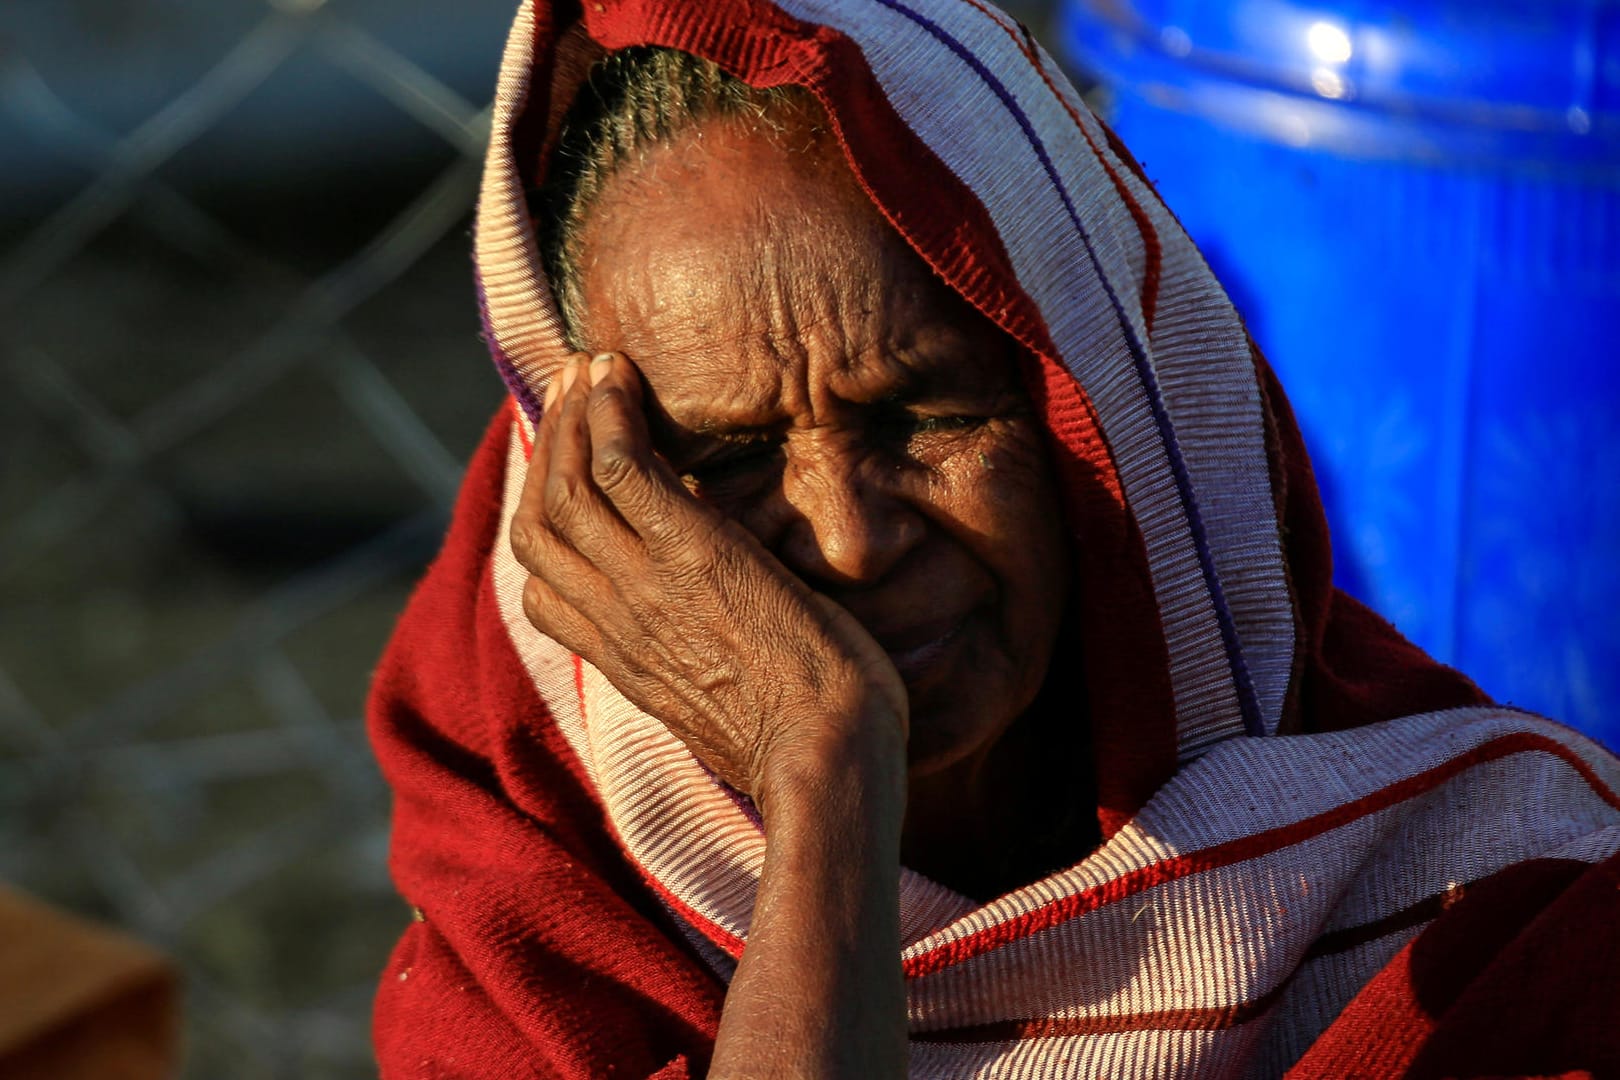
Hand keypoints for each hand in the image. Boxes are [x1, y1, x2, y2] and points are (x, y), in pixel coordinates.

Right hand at [509, 351, 907, 803]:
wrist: (826, 762)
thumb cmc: (802, 742)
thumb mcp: (725, 706)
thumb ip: (698, 661)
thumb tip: (714, 635)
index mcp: (622, 660)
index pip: (541, 585)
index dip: (542, 519)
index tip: (562, 472)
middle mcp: (615, 618)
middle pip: (540, 522)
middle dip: (547, 448)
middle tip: (567, 391)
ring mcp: (646, 584)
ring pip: (570, 485)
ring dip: (573, 416)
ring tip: (590, 366)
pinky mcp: (693, 553)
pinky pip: (624, 469)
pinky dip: (609, 416)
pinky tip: (617, 378)